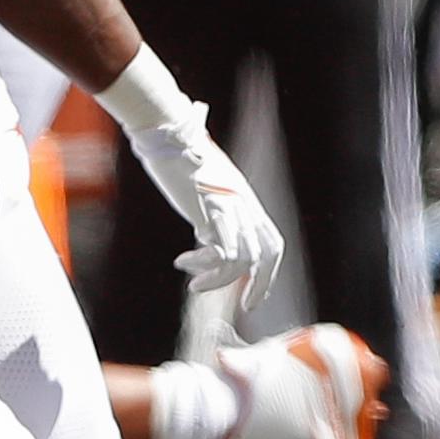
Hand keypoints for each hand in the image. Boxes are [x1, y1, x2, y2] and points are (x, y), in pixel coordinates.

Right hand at [122, 109, 285, 305]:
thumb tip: (204, 233)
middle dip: (261, 285)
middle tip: (246, 306)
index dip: (268, 270)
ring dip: (219, 280)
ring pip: (242, 259)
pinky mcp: (211, 210)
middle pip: (267, 253)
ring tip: (195, 287)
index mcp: (245, 198)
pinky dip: (203, 265)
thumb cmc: (176, 151)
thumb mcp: (199, 185)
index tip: (253, 293)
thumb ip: (208, 209)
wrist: (168, 131)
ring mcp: (229, 206)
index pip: (271, 241)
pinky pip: (220, 252)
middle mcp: (244, 204)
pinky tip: (182, 262)